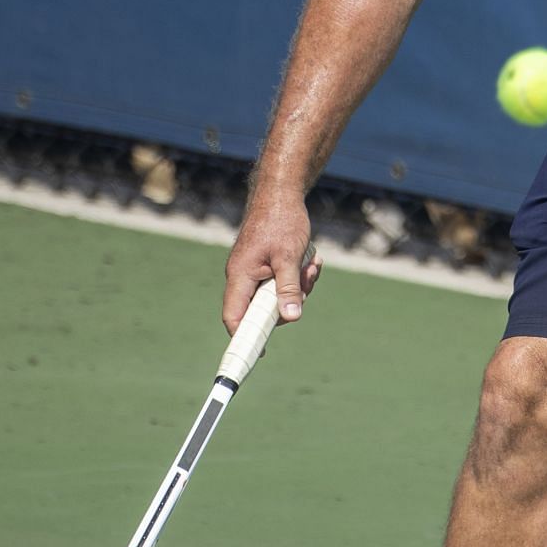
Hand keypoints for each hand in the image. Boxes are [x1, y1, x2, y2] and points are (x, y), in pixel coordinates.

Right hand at [222, 194, 322, 333]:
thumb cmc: (281, 220)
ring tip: (311, 263)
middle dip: (291, 299)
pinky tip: (311, 259)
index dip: (244, 338)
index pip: (235, 317)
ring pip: (279, 295)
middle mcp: (244, 276)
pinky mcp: (268, 265)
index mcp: (241, 276)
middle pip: (264, 309)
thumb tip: (291, 318)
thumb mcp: (289, 257)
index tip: (258, 354)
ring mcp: (256, 271)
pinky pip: (284, 281)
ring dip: (300, 284)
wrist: (282, 192)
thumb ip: (289, 289)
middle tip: (307, 279)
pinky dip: (300, 274)